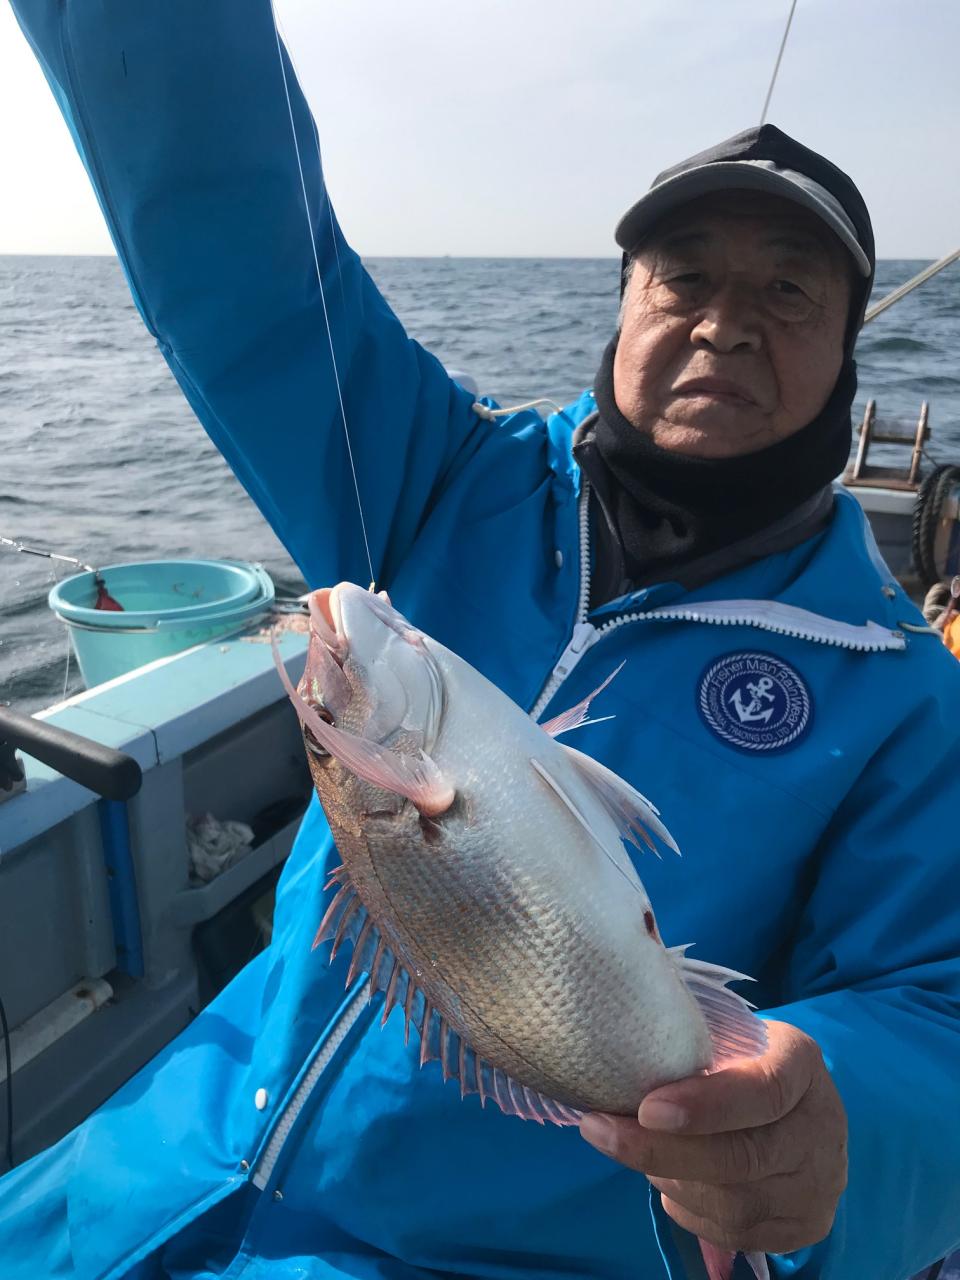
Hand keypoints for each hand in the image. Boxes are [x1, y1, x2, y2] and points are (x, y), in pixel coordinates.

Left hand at [579, 1021, 846, 1254]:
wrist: (803, 1112)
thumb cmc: (743, 1059)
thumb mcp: (728, 1032)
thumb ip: (686, 1035)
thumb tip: (613, 1039)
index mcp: (802, 1064)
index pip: (765, 1090)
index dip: (706, 1105)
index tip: (646, 1107)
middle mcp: (821, 1129)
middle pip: (742, 1157)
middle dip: (661, 1150)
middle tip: (601, 1131)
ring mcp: (818, 1186)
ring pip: (733, 1202)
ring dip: (668, 1177)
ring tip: (633, 1149)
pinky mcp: (805, 1227)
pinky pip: (734, 1232)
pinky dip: (687, 1207)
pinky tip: (667, 1179)